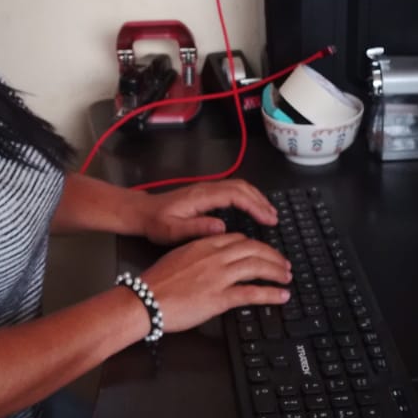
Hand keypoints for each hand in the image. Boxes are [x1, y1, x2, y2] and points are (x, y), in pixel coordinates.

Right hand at [138, 233, 292, 335]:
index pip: (239, 239)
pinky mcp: (219, 297)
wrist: (144, 300)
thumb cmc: (156, 283)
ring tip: (286, 277)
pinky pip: (252, 293)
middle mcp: (214, 257)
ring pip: (257, 266)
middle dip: (273, 256)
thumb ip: (198, 255)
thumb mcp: (178, 258)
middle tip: (283, 264)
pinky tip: (282, 296)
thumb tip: (211, 260)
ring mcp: (218, 277)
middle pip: (253, 249)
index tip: (264, 252)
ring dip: (276, 271)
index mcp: (204, 245)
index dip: (256, 245)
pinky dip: (271, 294)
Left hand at [139, 180, 277, 246]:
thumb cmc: (156, 224)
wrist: (142, 213)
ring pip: (239, 187)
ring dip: (256, 198)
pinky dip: (248, 198)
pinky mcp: (207, 193)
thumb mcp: (172, 231)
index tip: (268, 220)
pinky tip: (254, 210)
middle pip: (241, 188)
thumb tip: (222, 226)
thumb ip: (196, 228)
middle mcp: (207, 188)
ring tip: (270, 215)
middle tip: (275, 219)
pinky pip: (233, 191)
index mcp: (201, 196)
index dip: (254, 206)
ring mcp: (207, 189)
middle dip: (260, 202)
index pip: (235, 195)